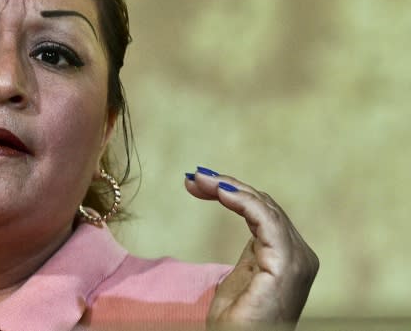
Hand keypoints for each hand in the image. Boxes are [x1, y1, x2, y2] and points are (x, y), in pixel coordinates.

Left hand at [185, 167, 318, 329]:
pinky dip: (242, 200)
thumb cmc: (238, 323)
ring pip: (264, 206)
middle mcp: (299, 254)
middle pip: (263, 204)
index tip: (197, 183)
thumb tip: (237, 219)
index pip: (263, 211)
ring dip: (228, 187)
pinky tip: (218, 191)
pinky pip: (266, 219)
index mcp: (288, 255)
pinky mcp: (286, 264)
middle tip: (193, 177)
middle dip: (226, 185)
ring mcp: (297, 259)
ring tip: (199, 179)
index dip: (231, 191)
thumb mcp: (240, 276)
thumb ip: (247, 249)